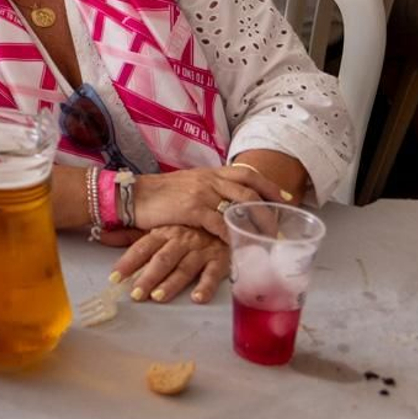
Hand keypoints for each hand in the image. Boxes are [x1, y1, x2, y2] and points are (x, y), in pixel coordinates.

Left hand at [110, 225, 228, 303]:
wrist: (223, 218)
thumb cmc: (187, 227)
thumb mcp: (158, 228)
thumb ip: (130, 235)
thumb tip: (101, 235)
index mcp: (163, 232)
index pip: (142, 248)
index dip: (128, 262)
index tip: (114, 277)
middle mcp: (181, 240)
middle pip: (162, 260)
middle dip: (148, 277)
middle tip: (136, 294)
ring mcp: (201, 250)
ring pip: (184, 268)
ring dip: (171, 283)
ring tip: (158, 297)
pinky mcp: (220, 259)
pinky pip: (213, 273)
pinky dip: (206, 285)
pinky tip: (197, 297)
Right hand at [133, 164, 286, 242]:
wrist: (133, 195)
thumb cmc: (158, 195)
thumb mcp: (187, 185)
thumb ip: (207, 190)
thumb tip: (226, 203)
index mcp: (209, 173)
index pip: (246, 173)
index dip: (268, 185)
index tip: (284, 199)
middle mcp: (209, 179)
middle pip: (250, 190)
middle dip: (269, 210)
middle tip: (279, 228)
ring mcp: (202, 192)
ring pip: (240, 206)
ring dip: (257, 224)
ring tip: (266, 240)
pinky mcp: (192, 208)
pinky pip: (221, 223)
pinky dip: (234, 235)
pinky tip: (240, 245)